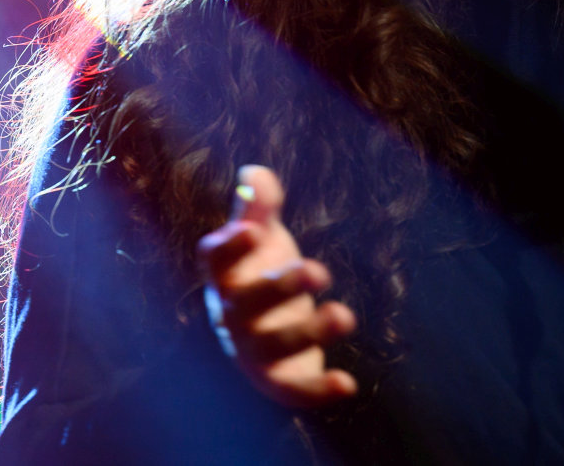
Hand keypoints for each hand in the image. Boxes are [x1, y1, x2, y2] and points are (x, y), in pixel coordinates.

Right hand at [197, 164, 357, 408]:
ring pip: (272, 346)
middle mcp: (231, 314)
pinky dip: (317, 390)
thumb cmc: (259, 275)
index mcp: (224, 274)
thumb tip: (255, 173)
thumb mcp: (261, 238)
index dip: (231, 248)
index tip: (253, 231)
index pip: (216, 259)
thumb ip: (257, 205)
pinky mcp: (277, 381)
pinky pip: (292, 390)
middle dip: (279, 288)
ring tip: (344, 315)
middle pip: (245, 304)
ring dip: (308, 333)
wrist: (264, 336)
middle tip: (317, 270)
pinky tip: (347, 383)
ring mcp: (251, 350)